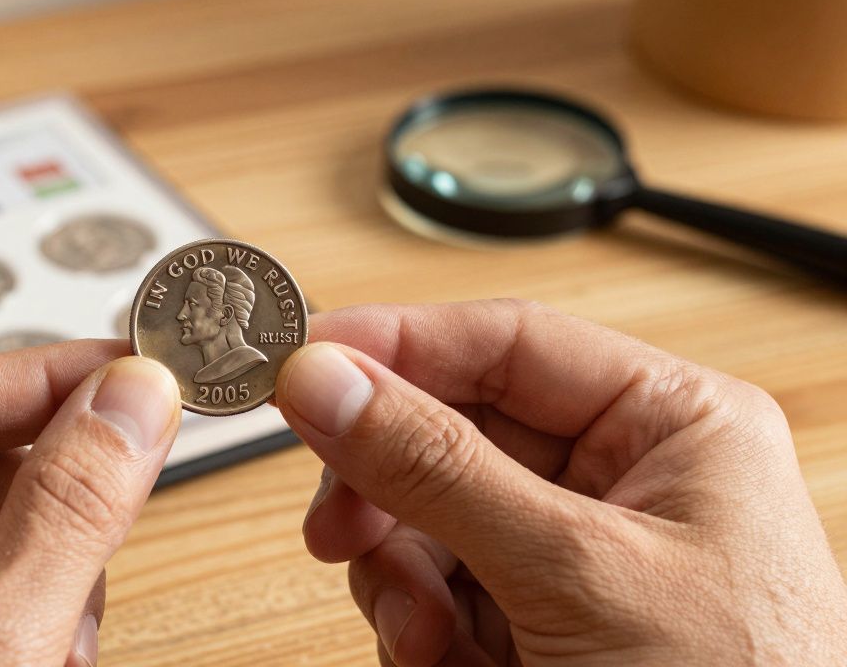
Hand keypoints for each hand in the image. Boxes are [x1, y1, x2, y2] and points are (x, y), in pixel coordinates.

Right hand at [276, 301, 846, 665]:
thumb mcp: (576, 573)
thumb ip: (439, 469)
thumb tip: (327, 381)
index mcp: (671, 423)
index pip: (507, 342)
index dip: (397, 345)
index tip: (304, 363)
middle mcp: (620, 479)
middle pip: (450, 430)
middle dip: (389, 488)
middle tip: (337, 522)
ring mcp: (573, 557)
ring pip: (426, 517)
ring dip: (400, 577)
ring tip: (423, 633)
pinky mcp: (537, 622)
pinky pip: (434, 590)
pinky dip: (417, 628)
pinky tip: (448, 662)